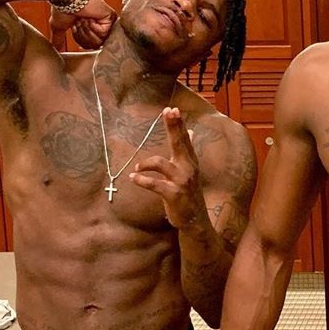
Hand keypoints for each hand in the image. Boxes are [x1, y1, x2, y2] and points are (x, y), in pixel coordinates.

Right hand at [49, 0, 115, 49]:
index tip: (74, 26)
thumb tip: (56, 49)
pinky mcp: (111, 18)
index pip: (87, 46)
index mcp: (89, 27)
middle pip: (93, 46)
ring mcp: (106, 22)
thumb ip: (59, 38)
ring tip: (83, 19)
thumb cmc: (62, 7)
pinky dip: (93, 26)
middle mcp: (99, 25)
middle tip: (78, 22)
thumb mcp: (60, 26)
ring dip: (87, 31)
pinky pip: (103, 34)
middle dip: (82, 35)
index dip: (78, 38)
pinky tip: (90, 16)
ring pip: (99, 41)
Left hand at [130, 107, 207, 228]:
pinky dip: (142, 180)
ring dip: (146, 164)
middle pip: (179, 144)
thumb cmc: (188, 193)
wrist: (195, 220)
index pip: (184, 139)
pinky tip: (133, 179)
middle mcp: (188, 168)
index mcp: (190, 162)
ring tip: (137, 169)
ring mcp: (181, 182)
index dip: (178, 124)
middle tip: (169, 112)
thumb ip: (187, 151)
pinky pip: (154, 184)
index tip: (172, 109)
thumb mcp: (190, 170)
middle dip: (174, 127)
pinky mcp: (174, 195)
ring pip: (161, 164)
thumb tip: (191, 132)